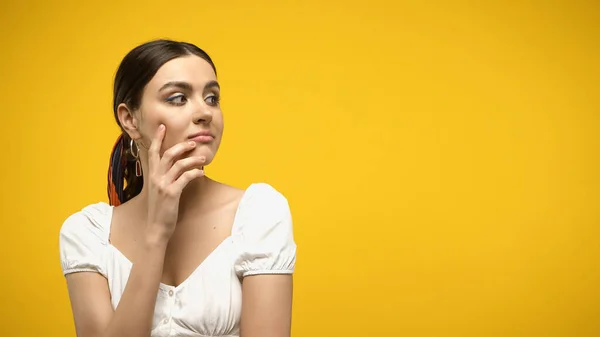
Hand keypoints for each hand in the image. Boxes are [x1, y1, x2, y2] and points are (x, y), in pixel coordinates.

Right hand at [145, 124, 204, 240]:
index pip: (153, 152)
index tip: (162, 127)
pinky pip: (185, 177)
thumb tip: (177, 166)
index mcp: (152, 175)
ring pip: (179, 165)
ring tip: (202, 158)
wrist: (156, 227)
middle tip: (192, 143)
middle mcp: (156, 178)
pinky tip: (201, 172)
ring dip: (193, 159)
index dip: (157, 138)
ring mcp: (163, 185)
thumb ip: (164, 177)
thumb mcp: (159, 190)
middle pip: (168, 154)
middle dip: (181, 146)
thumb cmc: (161, 209)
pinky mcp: (172, 193)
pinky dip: (195, 172)